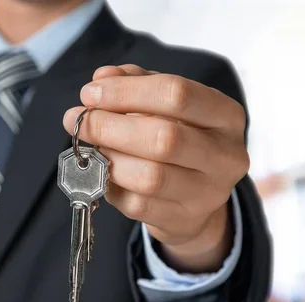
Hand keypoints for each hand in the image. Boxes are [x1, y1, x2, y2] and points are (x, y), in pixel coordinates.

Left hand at [63, 65, 248, 271]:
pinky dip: (111, 186)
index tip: (91, 92)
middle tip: (78, 120)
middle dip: (111, 126)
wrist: (196, 197)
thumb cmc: (180, 140)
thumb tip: (102, 78)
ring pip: (149, 177)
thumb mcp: (166, 105)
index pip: (177, 94)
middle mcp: (226, 156)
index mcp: (227, 116)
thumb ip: (137, 84)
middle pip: (164, 138)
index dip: (126, 91)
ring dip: (109, 158)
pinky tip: (102, 172)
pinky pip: (138, 205)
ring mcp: (208, 193)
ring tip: (90, 147)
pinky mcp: (184, 220)